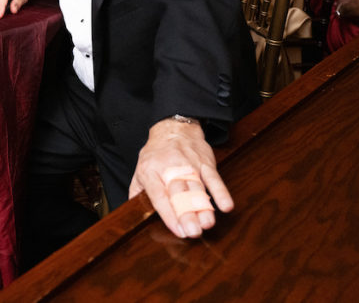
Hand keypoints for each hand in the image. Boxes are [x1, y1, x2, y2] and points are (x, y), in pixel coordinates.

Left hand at [128, 118, 231, 238]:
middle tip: (192, 231)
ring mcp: (189, 165)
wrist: (173, 127)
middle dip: (186, 213)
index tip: (176, 230)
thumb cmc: (156, 153)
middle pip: (179, 193)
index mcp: (151, 172)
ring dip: (203, 207)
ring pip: (197, 188)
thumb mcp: (140, 169)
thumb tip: (132, 212)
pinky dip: (221, 192)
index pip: (158, 195)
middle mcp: (170, 169)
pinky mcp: (205, 163)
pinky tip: (225, 205)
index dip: (168, 214)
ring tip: (207, 224)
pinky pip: (214, 178)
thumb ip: (137, 191)